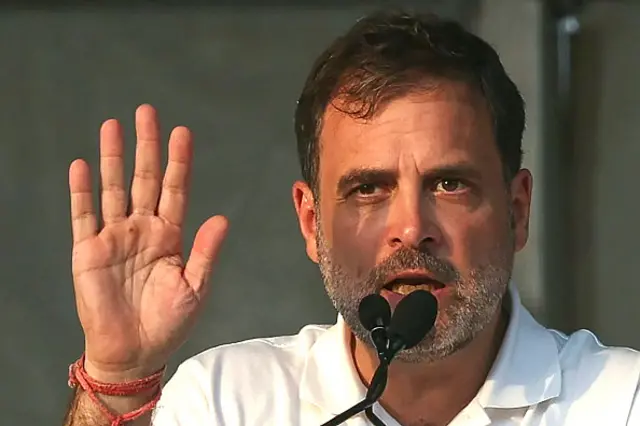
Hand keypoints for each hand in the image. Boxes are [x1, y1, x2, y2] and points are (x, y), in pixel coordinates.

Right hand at [68, 104, 228, 381]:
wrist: (135, 351)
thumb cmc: (169, 322)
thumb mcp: (195, 287)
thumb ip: (205, 252)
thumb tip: (221, 219)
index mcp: (170, 236)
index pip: (175, 190)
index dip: (178, 162)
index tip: (183, 133)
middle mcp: (143, 229)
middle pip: (144, 179)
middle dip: (147, 146)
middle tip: (147, 112)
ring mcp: (115, 237)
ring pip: (114, 188)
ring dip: (113, 158)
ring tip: (112, 126)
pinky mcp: (89, 251)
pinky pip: (84, 215)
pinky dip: (82, 191)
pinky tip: (82, 166)